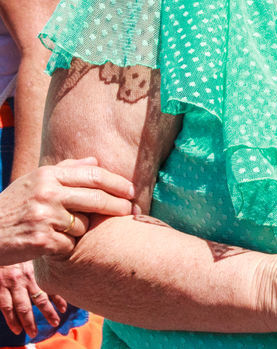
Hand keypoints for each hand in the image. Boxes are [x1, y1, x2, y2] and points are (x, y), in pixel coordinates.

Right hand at [0, 158, 134, 336]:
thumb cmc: (13, 206)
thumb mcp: (34, 182)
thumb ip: (66, 170)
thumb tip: (96, 160)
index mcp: (48, 175)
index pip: (93, 175)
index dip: (117, 183)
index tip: (131, 191)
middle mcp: (47, 193)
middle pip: (96, 198)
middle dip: (118, 206)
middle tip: (131, 211)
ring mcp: (44, 216)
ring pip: (84, 225)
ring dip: (81, 230)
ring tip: (61, 231)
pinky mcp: (41, 240)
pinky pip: (70, 244)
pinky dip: (66, 247)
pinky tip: (51, 244)